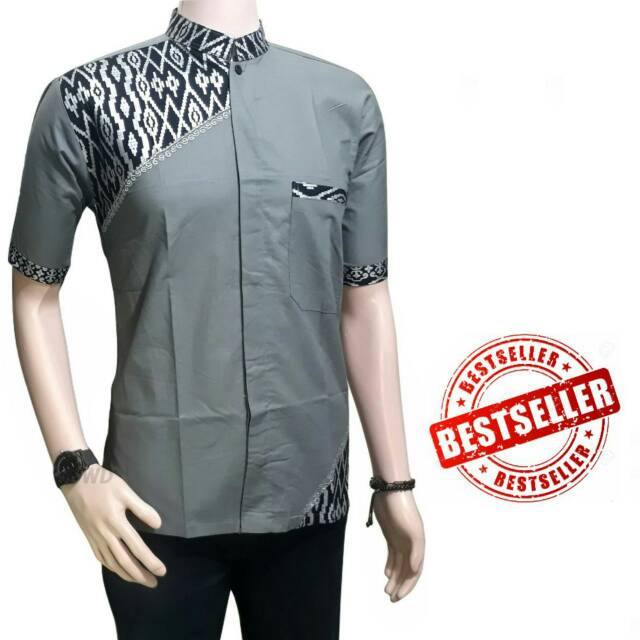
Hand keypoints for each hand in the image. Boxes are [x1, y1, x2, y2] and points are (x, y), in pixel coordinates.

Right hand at [61, 465, 166, 587]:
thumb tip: (158, 524)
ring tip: (140, 581)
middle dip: (140, 575)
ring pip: (112, 563)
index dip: (151, 562)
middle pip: (125, 562)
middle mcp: (106, 535)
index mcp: (117, 524)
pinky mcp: (89, 537)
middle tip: (154, 583)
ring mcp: (96, 538)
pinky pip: (101, 558)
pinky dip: (112, 567)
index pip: (138, 549)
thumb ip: (143, 509)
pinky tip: (118, 570)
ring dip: (127, 575)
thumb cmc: (104, 484)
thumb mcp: (127, 492)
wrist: (77, 481)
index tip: (162, 571)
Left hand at [374, 490, 424, 601]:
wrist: (391, 491)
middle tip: (391, 599)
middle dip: (401, 585)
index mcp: (418, 545)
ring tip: (387, 590)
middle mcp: (411, 544)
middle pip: (407, 570)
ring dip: (395, 578)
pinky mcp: (392, 534)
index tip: (399, 597)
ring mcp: (401, 539)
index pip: (414, 571)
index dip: (408, 585)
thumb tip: (415, 568)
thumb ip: (415, 549)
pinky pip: (393, 554)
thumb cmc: (402, 509)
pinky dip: (391, 564)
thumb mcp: (411, 529)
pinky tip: (386, 572)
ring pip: (399, 564)